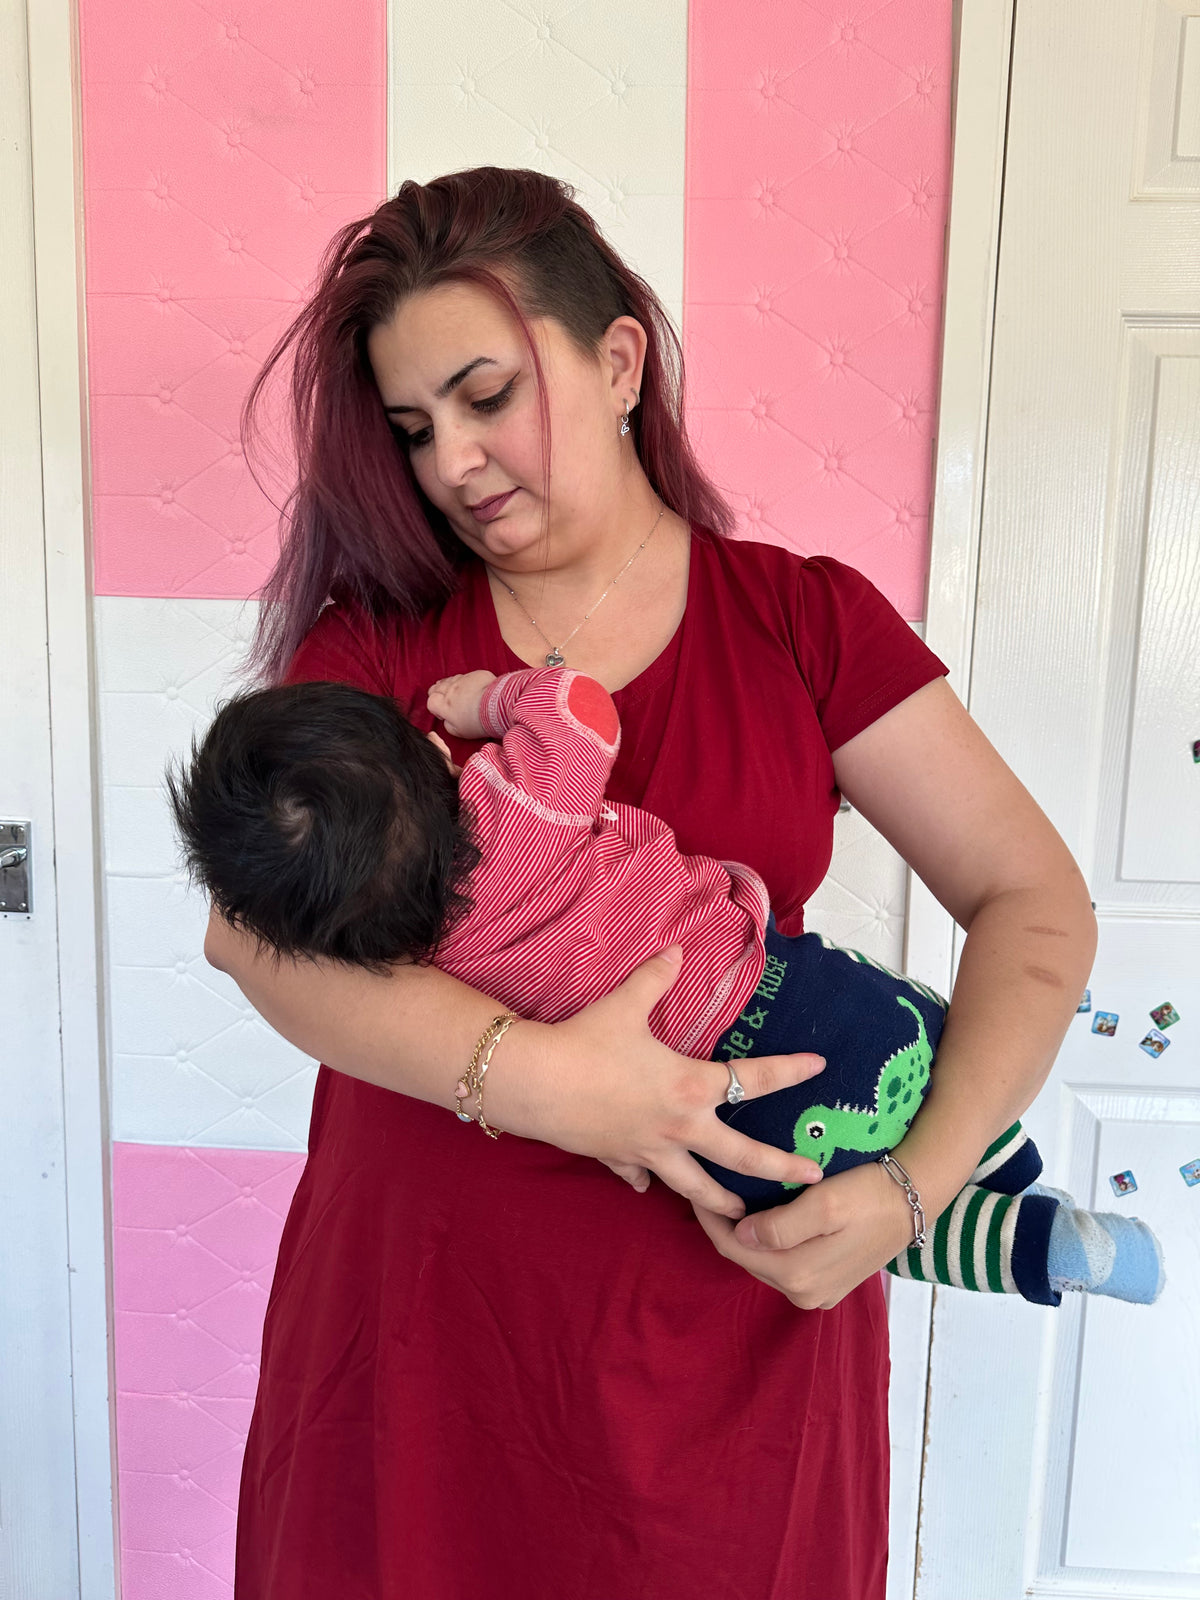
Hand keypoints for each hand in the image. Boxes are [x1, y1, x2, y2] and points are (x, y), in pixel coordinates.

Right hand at [427, 671, 496, 739]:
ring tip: (456, 693)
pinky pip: (465, 676)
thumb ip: (448, 725)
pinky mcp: (475, 675)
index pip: (431, 701)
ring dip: (450, 686)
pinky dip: (465, 681)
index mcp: (445, 705)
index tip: (442, 713)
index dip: (434, 707)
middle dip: (437, 693)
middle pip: (436, 687)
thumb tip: (446, 721)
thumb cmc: (479, 722)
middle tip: (445, 700)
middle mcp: (451, 690)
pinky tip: (471, 688)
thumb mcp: (460, 732)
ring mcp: (463, 680)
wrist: (498, 707)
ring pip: (449, 680)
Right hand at [482, 945, 828, 1219]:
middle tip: (812, 1177)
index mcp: (690, 1086)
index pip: (753, 1079)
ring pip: (694, 1184)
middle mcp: (679, 1126)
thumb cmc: (586, 1042)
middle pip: (740, 1155)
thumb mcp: (626, 1003)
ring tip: (740, 1213)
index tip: (818, 1068)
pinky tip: (647, 1185)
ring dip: (720, 1199)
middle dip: (780, 1168)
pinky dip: (646, 1181)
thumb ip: (656, 977)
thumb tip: (676, 950)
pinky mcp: (617, 1158)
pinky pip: (639, 1175)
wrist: (535, 1083)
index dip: (789, 1071)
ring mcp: (648, 1149)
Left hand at [691, 1159, 916, 1307]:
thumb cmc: (870, 1193)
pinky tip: (763, 1216)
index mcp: (798, 1275)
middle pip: (746, 1257)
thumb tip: (742, 1234)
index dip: (710, 1216)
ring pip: (763, 1261)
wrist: (915, 1199)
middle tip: (708, 1188)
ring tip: (731, 1199)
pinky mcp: (828, 1283)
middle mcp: (804, 1293)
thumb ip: (780, 1225)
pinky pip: (784, 1263)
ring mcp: (817, 1292)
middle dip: (725, 1224)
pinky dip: (768, 1242)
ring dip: (746, 1234)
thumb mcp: (825, 1203)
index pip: (733, 1247)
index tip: (695, 1186)